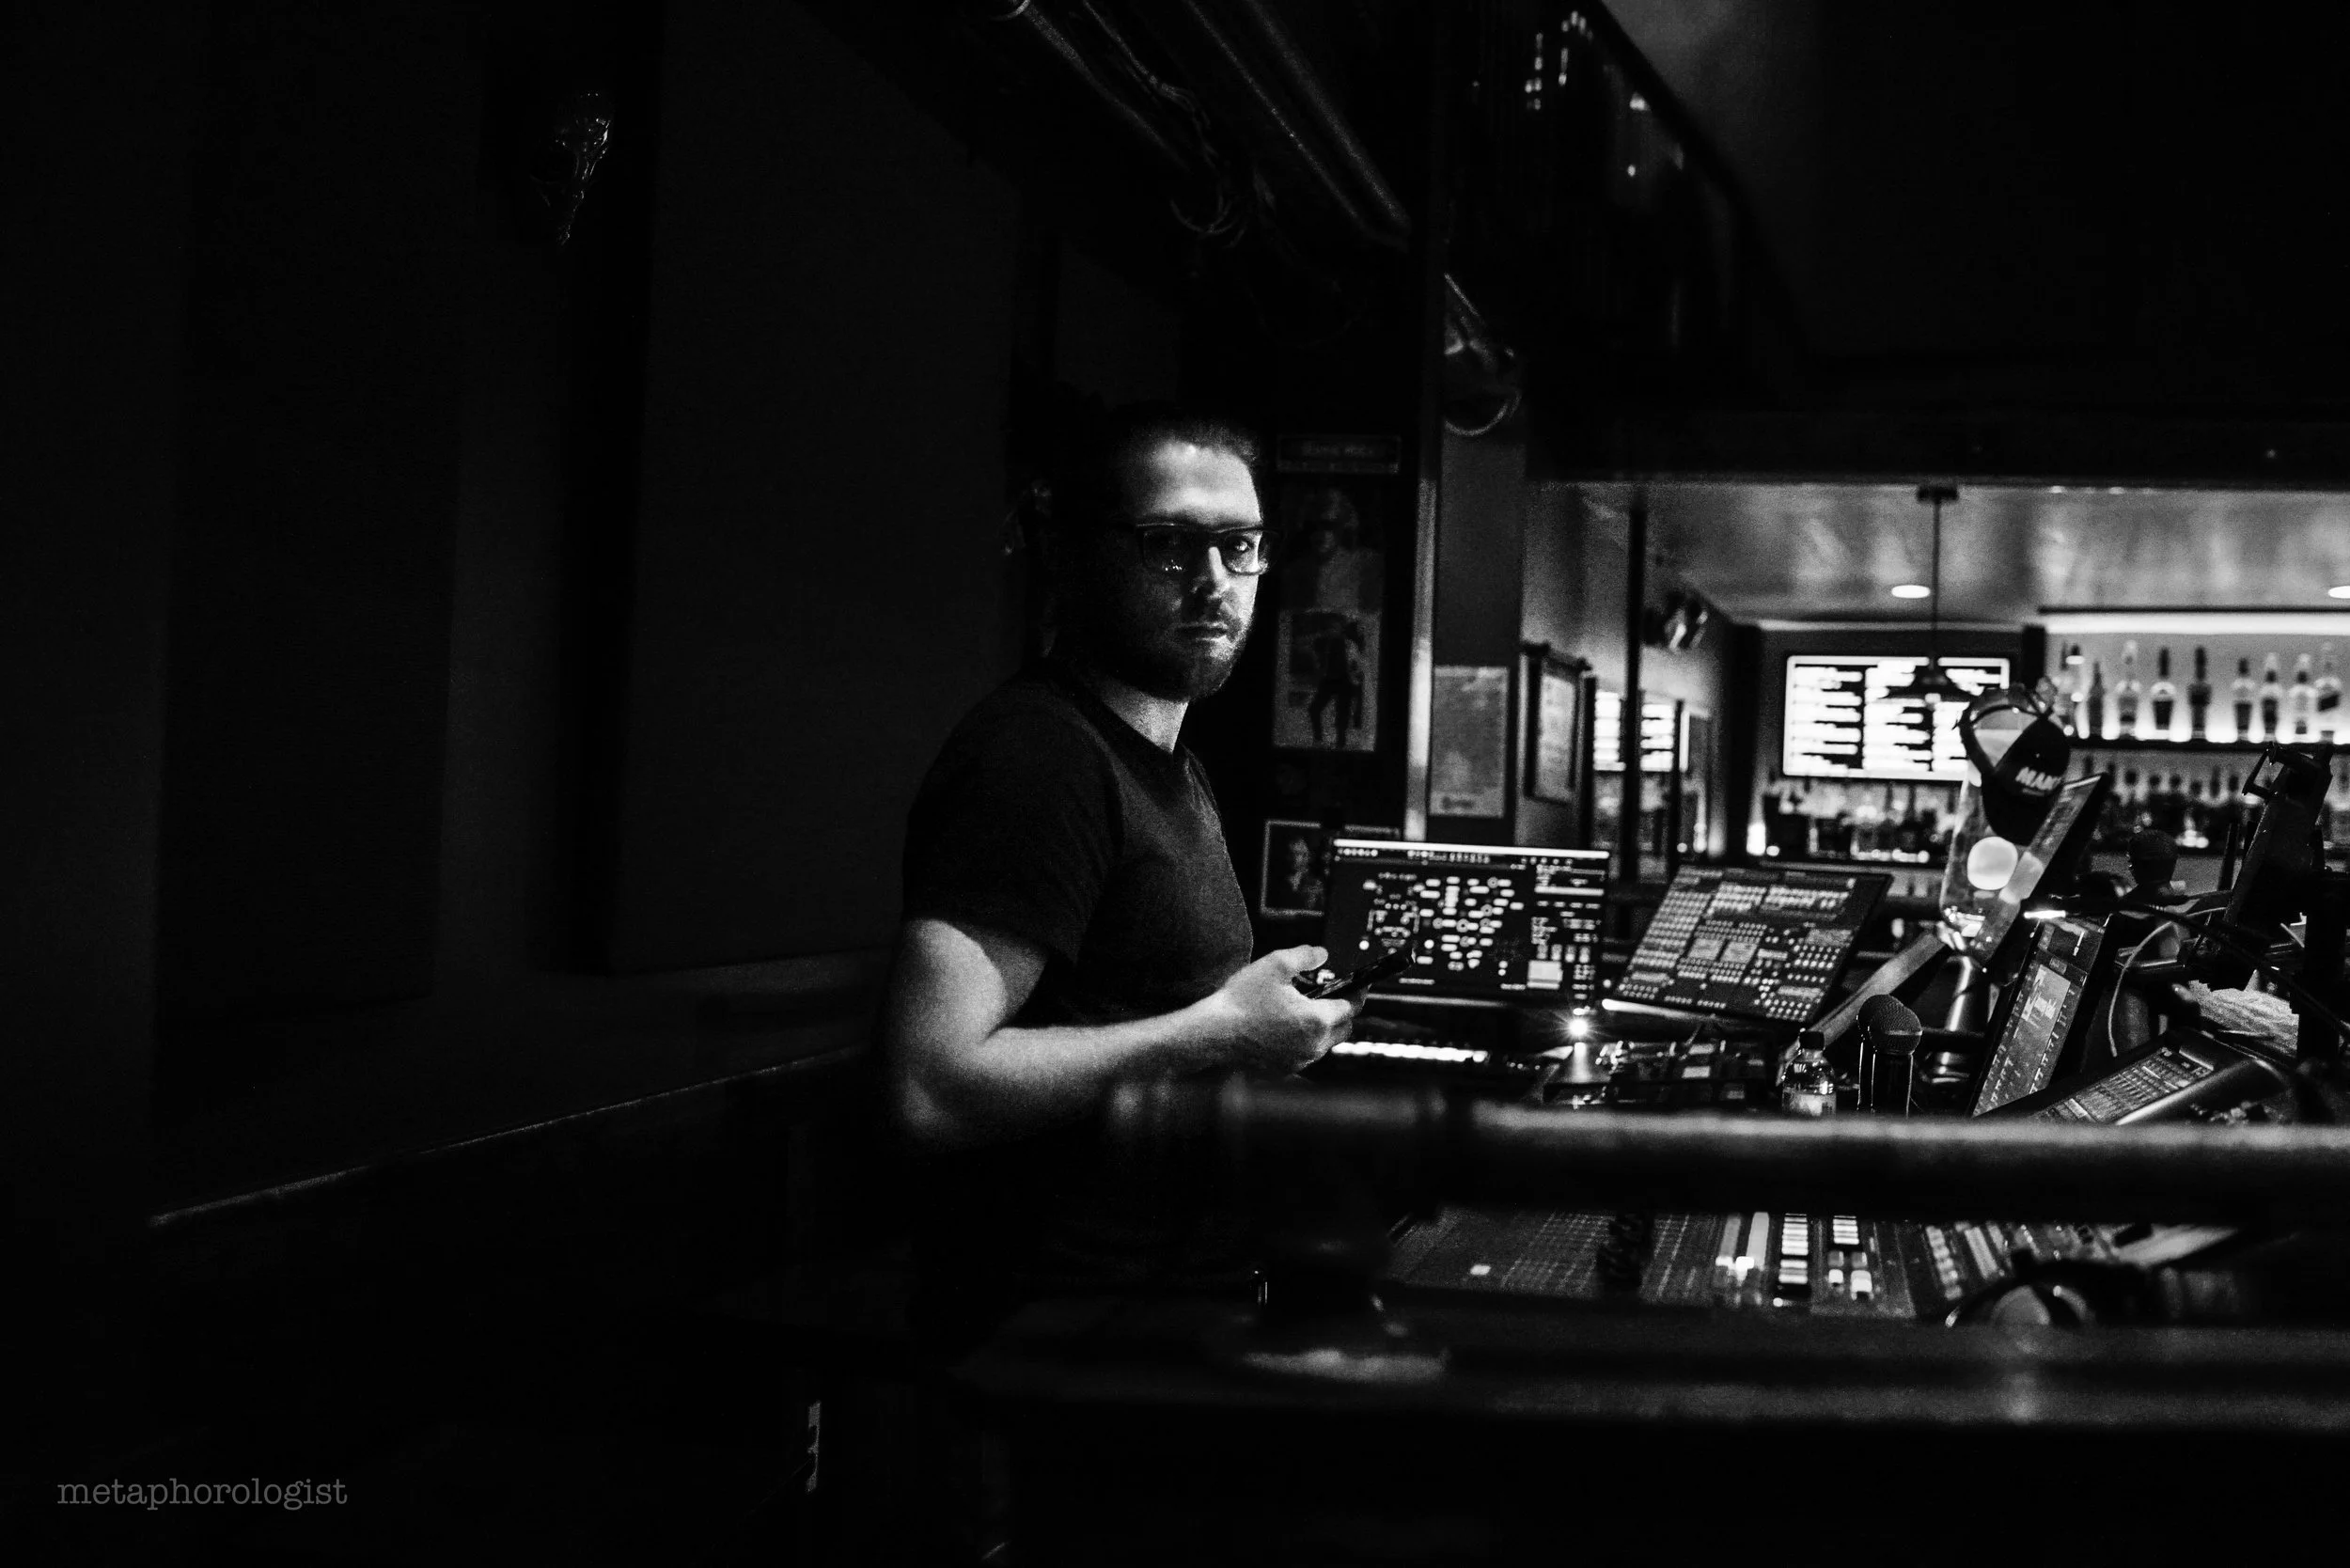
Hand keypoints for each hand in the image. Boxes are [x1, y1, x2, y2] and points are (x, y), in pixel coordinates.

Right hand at [1203, 945, 1355, 1073]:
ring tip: (1306, 1010)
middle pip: (1344, 1029)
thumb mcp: (1275, 965)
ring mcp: (1300, 1060)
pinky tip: (1288, 1027)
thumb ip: (1305, 956)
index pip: (1351, 1007)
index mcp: (1317, 1019)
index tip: (1360, 985)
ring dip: (1324, 1028)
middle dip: (1343, 1012)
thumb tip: (1322, 954)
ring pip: (1326, 1044)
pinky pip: (1306, 1054)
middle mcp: (1314, 1045)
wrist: (1213, 1033)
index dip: (1358, 993)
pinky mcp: (1285, 1069)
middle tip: (1332, 995)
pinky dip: (1305, 1041)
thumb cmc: (1241, 1000)